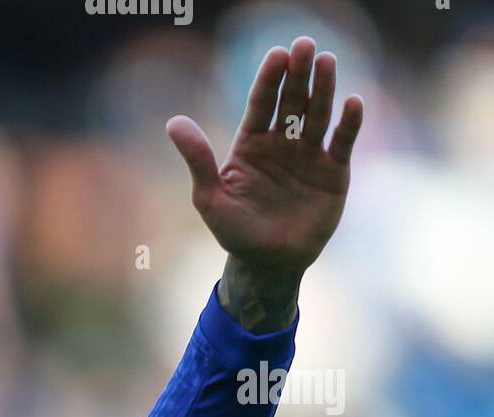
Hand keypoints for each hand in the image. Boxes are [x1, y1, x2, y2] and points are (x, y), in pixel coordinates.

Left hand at [167, 37, 363, 329]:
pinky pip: (342, 142)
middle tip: (305, 45)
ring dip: (324, 89)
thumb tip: (173, 122)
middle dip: (299, 74)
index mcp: (251, 145)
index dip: (268, 80)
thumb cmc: (235, 231)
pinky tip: (352, 102)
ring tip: (328, 62)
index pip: (260, 104)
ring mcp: (309, 155)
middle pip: (292, 101)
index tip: (276, 54)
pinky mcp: (334, 172)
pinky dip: (348, 123)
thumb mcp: (210, 198)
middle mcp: (282, 144)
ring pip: (318, 115)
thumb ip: (197, 160)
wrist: (268, 263)